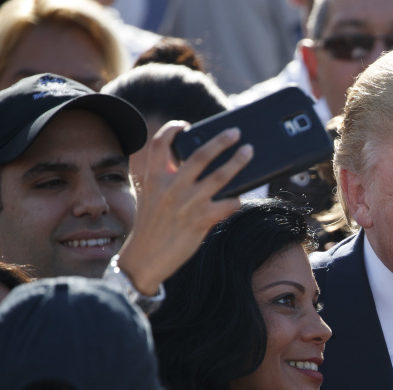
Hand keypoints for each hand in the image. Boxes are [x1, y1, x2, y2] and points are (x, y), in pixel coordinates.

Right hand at [116, 121, 252, 294]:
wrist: (144, 260)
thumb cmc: (150, 229)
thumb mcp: (150, 198)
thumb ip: (165, 182)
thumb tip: (188, 168)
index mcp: (154, 178)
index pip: (160, 144)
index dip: (173, 129)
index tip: (185, 125)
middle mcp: (170, 187)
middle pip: (200, 155)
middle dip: (220, 140)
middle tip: (235, 132)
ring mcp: (187, 203)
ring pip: (219, 176)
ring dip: (237, 162)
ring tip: (248, 152)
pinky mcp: (200, 220)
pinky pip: (227, 204)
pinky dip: (236, 200)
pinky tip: (238, 198)